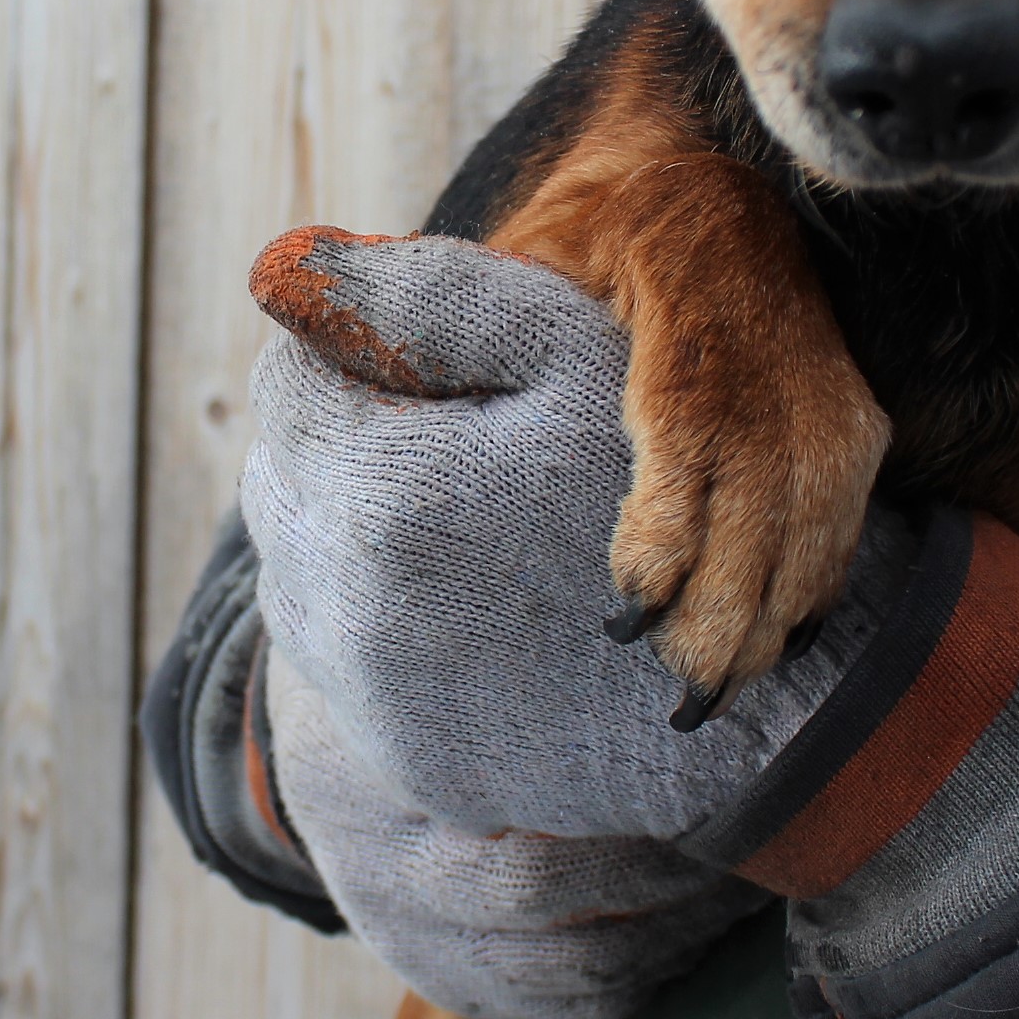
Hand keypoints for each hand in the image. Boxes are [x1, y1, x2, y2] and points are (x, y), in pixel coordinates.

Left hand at [241, 225, 907, 841]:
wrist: (741, 691)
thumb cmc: (664, 488)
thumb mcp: (564, 355)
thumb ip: (427, 296)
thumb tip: (276, 265)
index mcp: (378, 487)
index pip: (294, 382)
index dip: (364, 358)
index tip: (434, 367)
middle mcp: (339, 604)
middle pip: (286, 476)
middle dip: (352, 441)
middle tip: (459, 436)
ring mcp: (362, 693)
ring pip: (303, 566)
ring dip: (357, 526)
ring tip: (468, 516)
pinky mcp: (397, 753)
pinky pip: (343, 655)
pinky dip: (385, 615)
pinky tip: (473, 596)